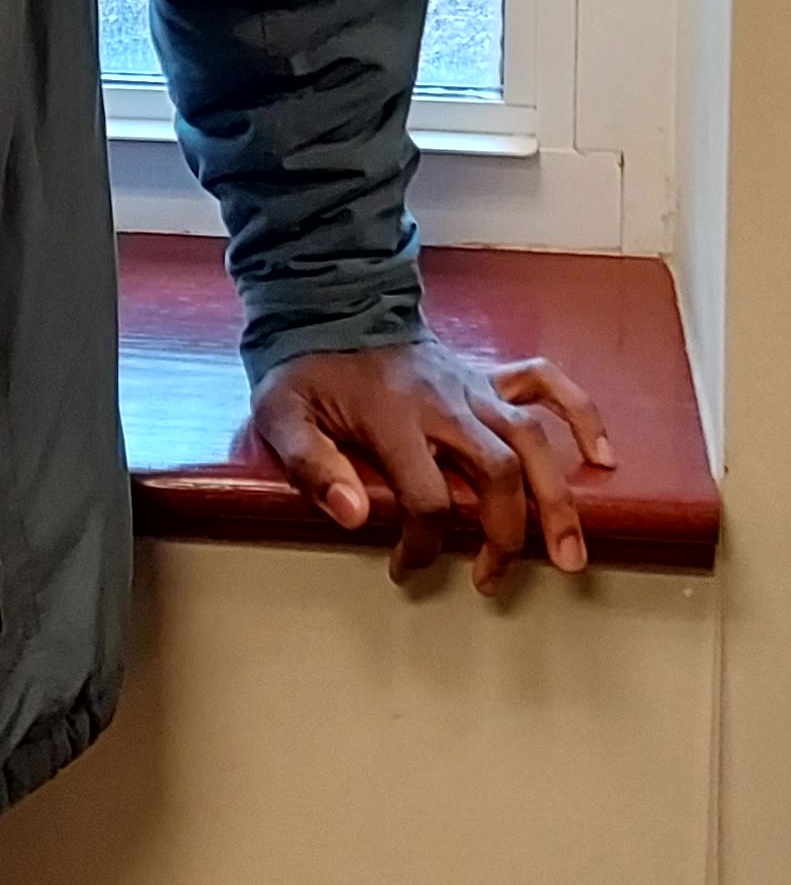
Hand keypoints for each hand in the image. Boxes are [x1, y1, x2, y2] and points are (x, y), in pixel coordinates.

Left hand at [249, 332, 616, 591]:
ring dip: (558, 499)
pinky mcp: (486, 373)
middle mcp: (444, 400)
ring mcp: (472, 385)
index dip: (422, 544)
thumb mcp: (281, 415)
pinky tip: (602, 457)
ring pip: (533, 439)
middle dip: (506, 534)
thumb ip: (311, 465)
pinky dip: (580, 415)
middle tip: (493, 578)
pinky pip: (546, 382)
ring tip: (570, 553)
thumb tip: (352, 515)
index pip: (427, 495)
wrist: (326, 307)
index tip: (406, 567)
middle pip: (498, 471)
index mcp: (394, 415)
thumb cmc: (306, 371)